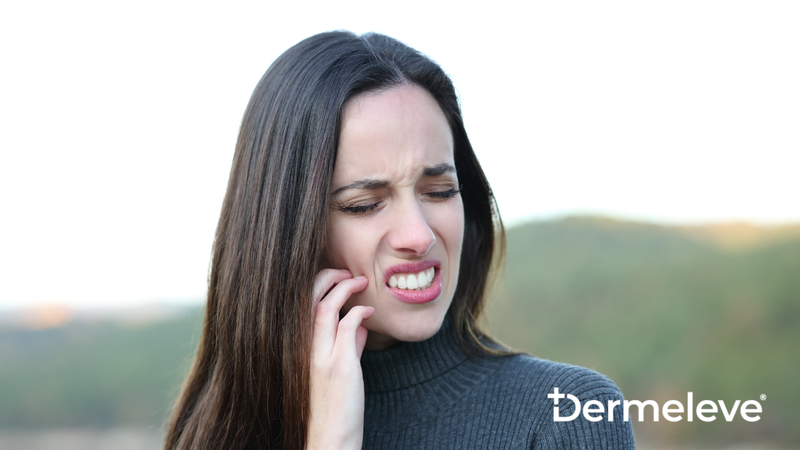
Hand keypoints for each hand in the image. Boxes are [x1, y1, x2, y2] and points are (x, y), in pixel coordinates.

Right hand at [307, 269, 373, 449]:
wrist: (331, 437)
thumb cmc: (336, 405)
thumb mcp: (340, 369)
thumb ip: (348, 343)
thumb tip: (360, 321)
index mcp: (302, 347)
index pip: (303, 303)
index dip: (318, 283)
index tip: (338, 277)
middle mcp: (306, 348)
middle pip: (309, 298)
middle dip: (328, 277)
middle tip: (348, 272)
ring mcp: (321, 356)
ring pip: (325, 307)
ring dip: (344, 288)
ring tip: (360, 282)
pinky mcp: (339, 366)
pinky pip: (347, 326)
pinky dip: (359, 312)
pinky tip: (369, 312)